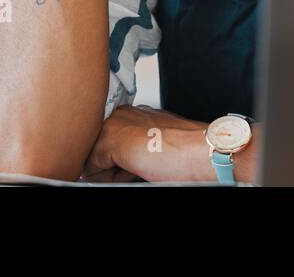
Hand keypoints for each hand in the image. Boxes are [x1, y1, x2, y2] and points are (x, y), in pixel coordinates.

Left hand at [82, 104, 212, 182]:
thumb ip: (135, 149)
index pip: (109, 144)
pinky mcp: (110, 138)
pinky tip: (134, 172)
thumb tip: (113, 168)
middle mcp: (122, 114)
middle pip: (98, 151)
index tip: (139, 168)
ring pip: (93, 160)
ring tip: (141, 169)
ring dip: (111, 173)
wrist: (202, 151)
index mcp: (134, 115)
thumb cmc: (188, 152)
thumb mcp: (154, 147)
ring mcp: (114, 124)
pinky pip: (91, 169)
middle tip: (140, 169)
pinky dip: (107, 179)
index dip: (119, 163)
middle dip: (111, 167)